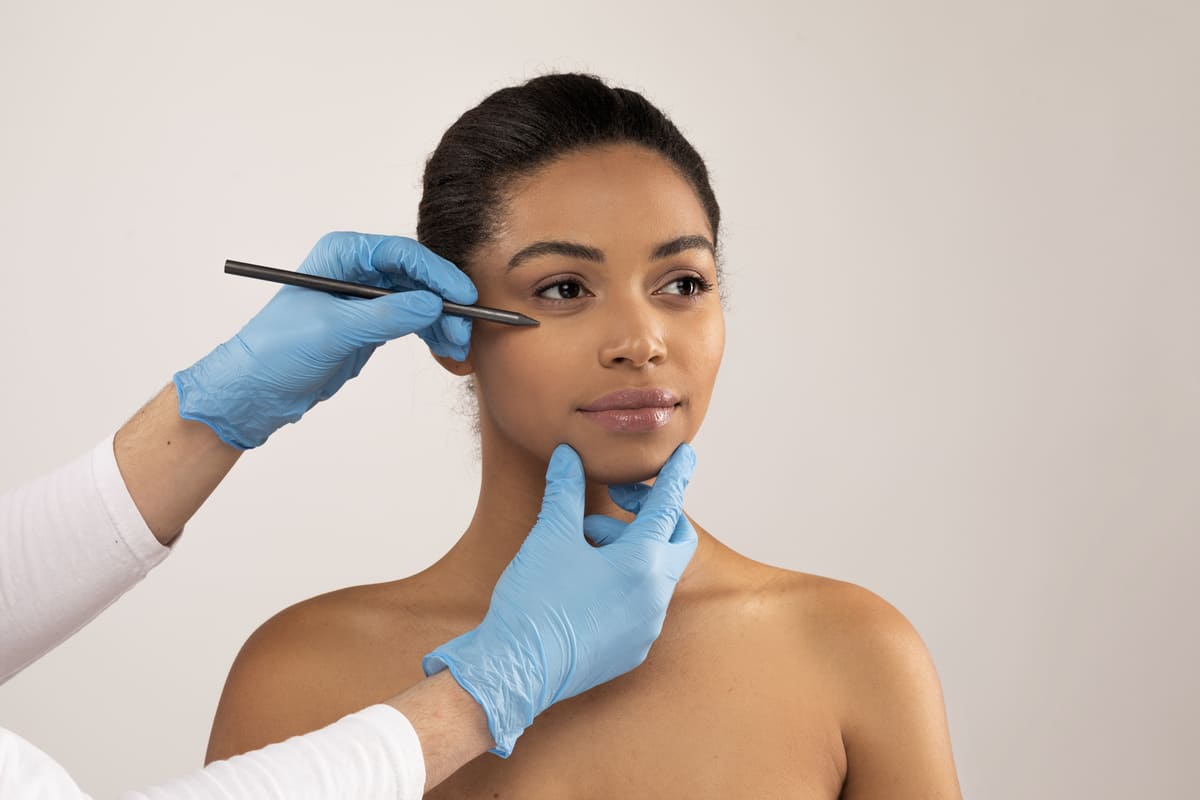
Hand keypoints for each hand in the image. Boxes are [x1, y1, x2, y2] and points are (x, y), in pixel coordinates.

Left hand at [173, 232, 476, 447]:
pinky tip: (445, 349)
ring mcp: (366, 298)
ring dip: (443, 322)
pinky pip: (413, 321)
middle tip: (465, 329)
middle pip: (417, 276)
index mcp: (342, 255)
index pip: (401, 254)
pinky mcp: (372, 324)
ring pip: (420, 300)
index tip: (462, 296)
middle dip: (445, 302)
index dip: (436, 274)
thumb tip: (431, 304)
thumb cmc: (277, 351)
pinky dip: (431, 333)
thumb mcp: (334, 330)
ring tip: (457, 347)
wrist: (256, 389)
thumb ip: (385, 315)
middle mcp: (357, 270)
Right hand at [421, 443, 698, 756]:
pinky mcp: (631, 651)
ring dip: (628, 551)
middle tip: (617, 503)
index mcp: (643, 563)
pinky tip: (584, 584)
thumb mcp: (551, 536)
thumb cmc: (536, 601)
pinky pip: (640, 607)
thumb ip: (565, 491)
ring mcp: (647, 629)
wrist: (516, 670)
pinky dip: (622, 585)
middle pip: (674, 541)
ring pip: (654, 574)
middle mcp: (655, 597)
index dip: (674, 476)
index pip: (668, 506)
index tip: (685, 454)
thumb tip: (568, 455)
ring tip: (582, 546)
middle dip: (650, 515)